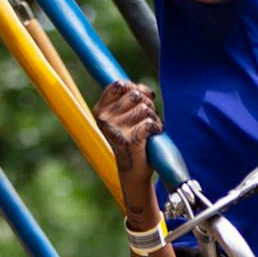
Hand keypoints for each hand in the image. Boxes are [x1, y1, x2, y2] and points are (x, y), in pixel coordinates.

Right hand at [95, 81, 162, 203]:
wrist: (133, 171)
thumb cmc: (131, 139)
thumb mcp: (124, 116)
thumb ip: (129, 99)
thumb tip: (142, 90)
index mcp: (99, 110)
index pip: (120, 85)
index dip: (136, 89)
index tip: (142, 100)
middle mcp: (104, 119)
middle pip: (135, 95)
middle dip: (148, 104)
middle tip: (148, 117)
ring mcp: (114, 130)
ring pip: (144, 108)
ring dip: (153, 117)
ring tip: (150, 128)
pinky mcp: (128, 140)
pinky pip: (150, 123)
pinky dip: (157, 127)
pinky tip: (155, 134)